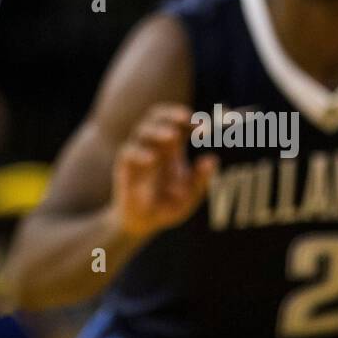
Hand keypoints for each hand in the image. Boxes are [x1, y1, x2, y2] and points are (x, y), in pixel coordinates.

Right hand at [112, 103, 217, 237]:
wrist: (142, 223)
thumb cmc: (166, 205)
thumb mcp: (189, 196)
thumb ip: (200, 179)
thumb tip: (212, 160)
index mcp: (171, 148)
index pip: (178, 123)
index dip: (191, 120)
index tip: (206, 127)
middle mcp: (153, 145)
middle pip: (157, 116)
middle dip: (172, 114)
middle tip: (186, 118)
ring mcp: (137, 153)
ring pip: (142, 129)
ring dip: (158, 129)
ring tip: (173, 135)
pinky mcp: (124, 167)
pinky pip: (128, 152)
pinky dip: (139, 152)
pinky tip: (152, 159)